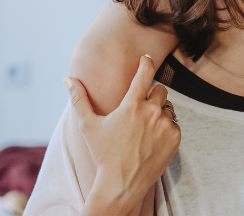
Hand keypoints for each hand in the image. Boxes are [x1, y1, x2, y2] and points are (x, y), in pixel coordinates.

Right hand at [66, 55, 180, 214]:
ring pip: (167, 107)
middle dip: (152, 95)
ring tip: (144, 129)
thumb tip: (69, 79)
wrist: (122, 183)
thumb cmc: (103, 154)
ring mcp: (165, 125)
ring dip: (158, 112)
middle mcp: (151, 112)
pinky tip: (152, 140)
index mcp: (132, 105)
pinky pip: (173, 123)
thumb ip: (79, 100)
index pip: (145, 74)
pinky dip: (165, 128)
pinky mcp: (175, 137)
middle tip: (140, 110)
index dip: (146, 63)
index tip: (147, 58)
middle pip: (160, 89)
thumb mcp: (88, 126)